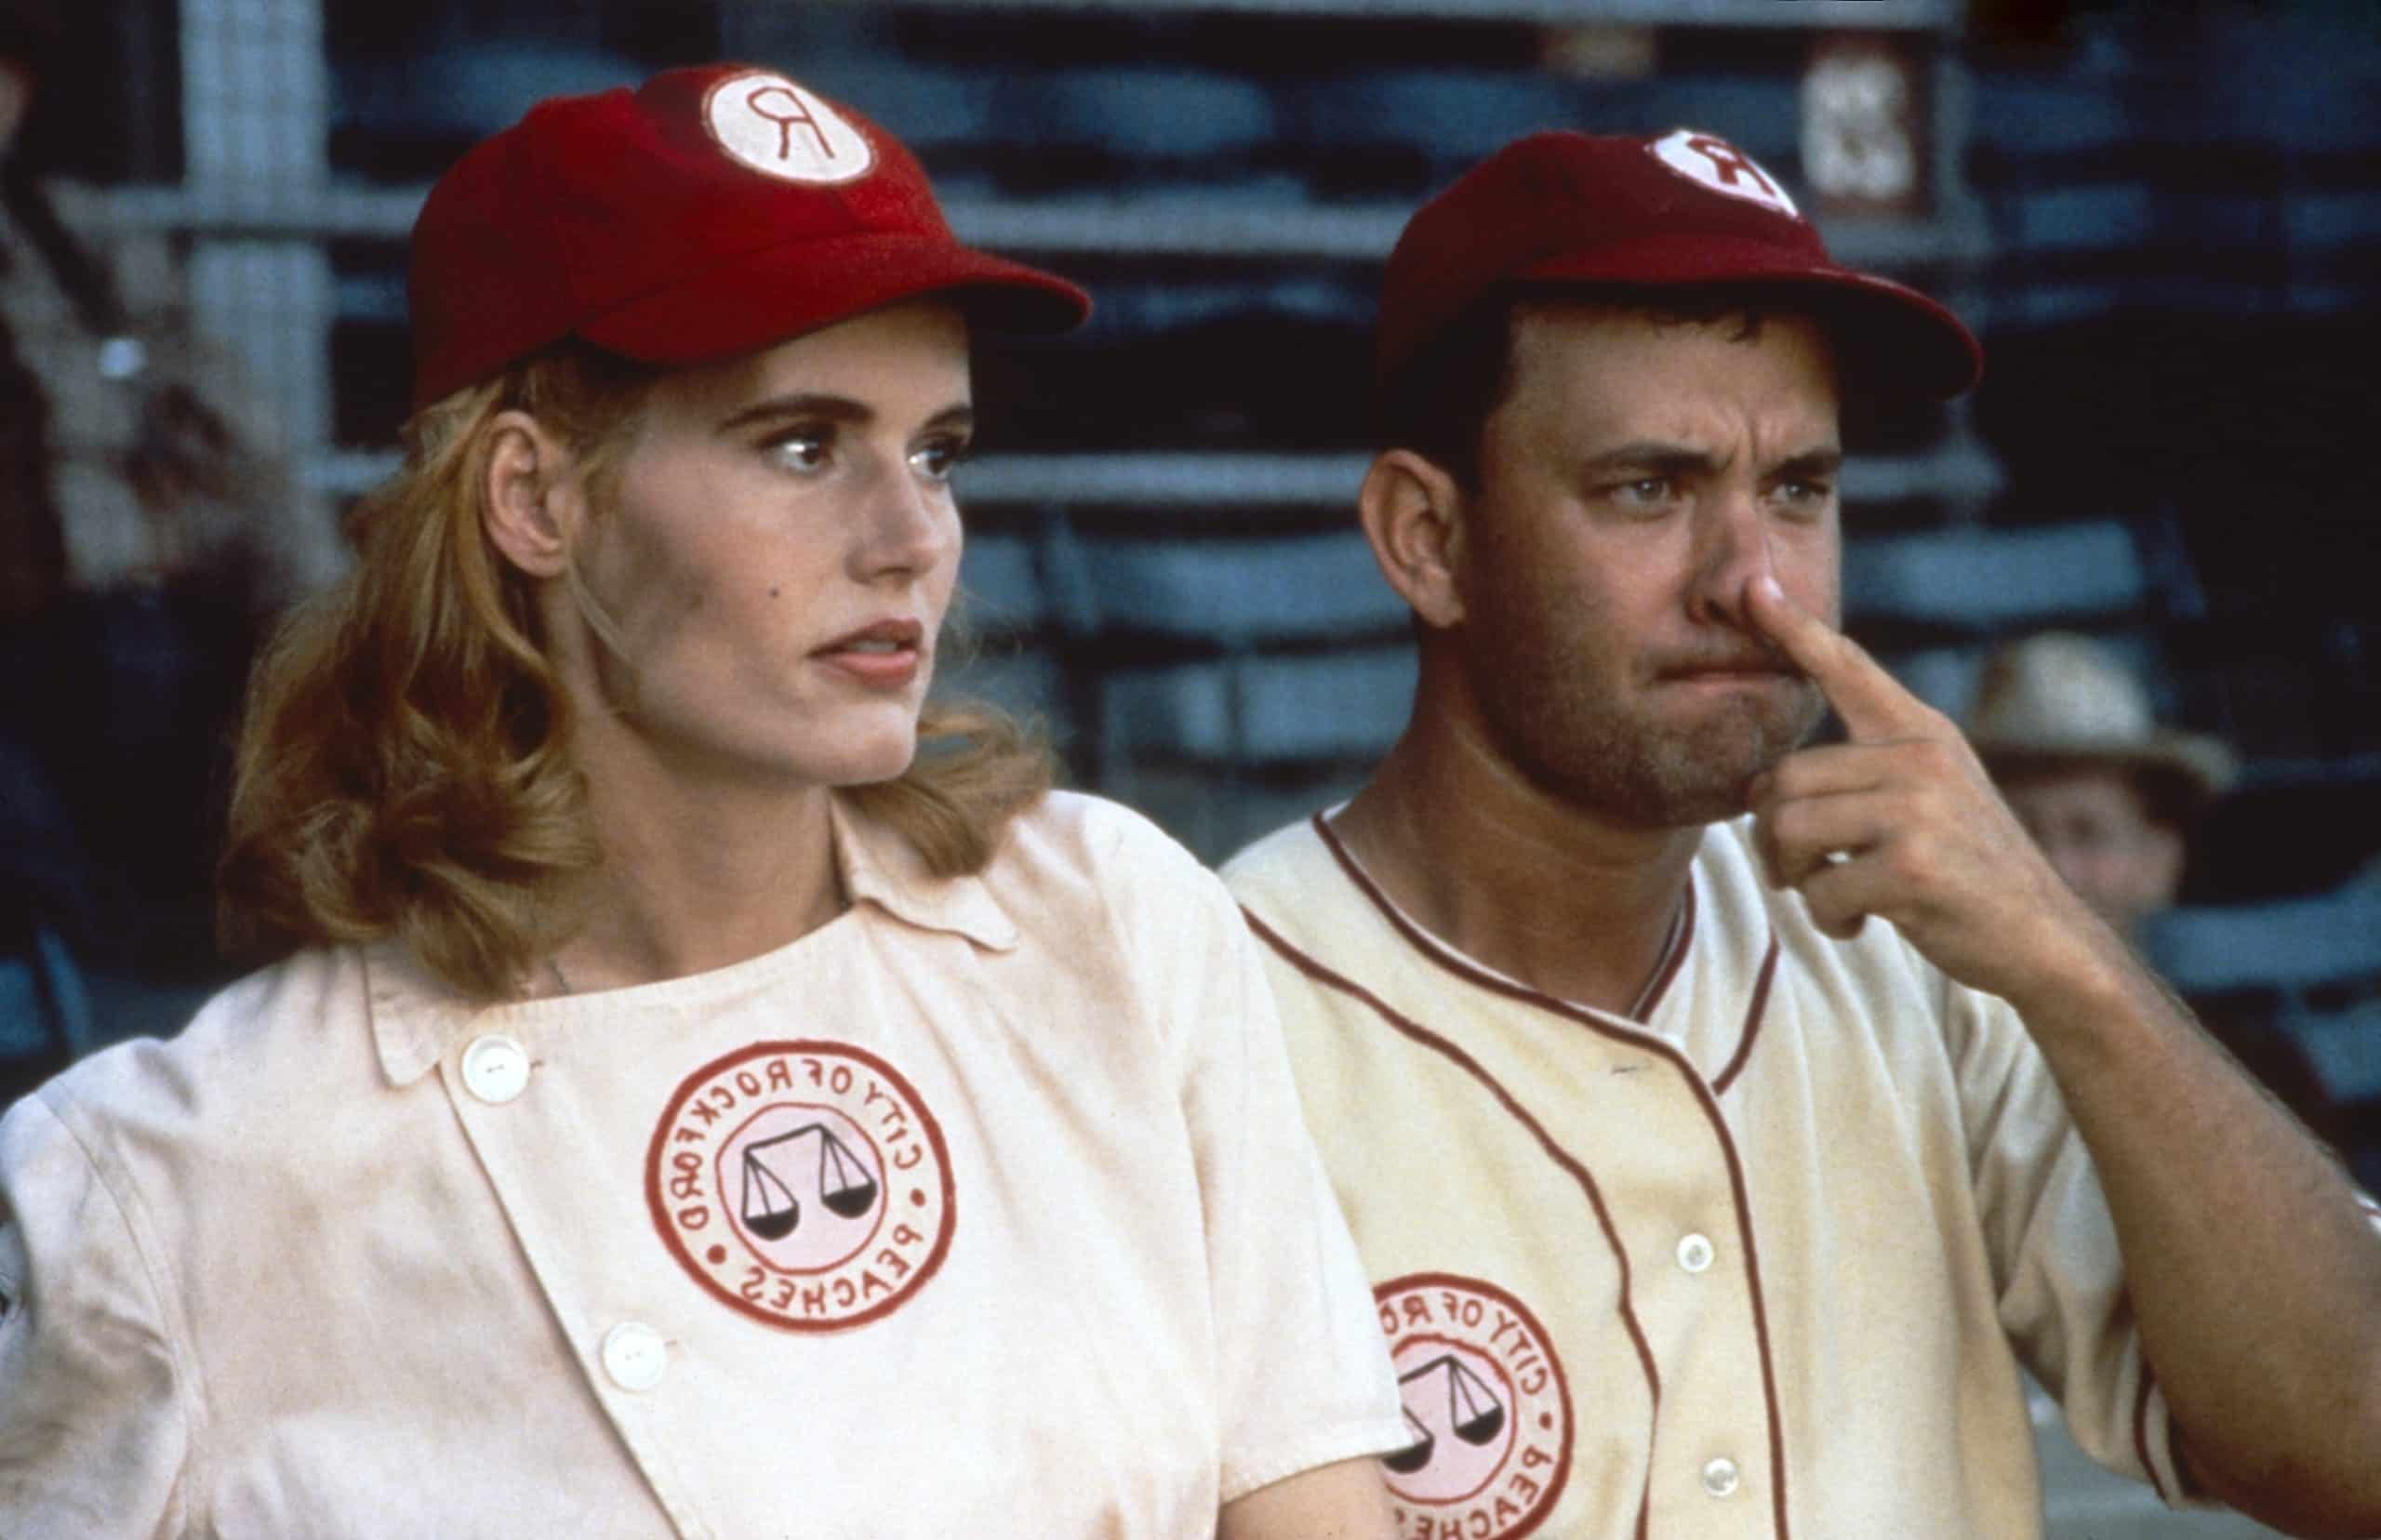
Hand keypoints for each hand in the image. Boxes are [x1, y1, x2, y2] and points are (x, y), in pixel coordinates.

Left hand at [1741, 575, 2111, 1007]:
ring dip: (1798, 879)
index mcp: (1922, 733)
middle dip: (1775, 837)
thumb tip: (1761, 789)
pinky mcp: (1913, 866)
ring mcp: (1919, 809)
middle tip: (1803, 871)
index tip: (1753, 586)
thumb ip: (1866, 774)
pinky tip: (1864, 924)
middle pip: (1782, 779)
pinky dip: (1830, 919)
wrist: (2042, 938)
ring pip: (1790, 830)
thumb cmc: (1965, 872)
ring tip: (1837, 896)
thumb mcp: (1931, 799)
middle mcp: (1921, 757)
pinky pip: (1821, 891)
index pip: (1847, 668)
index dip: (1795, 628)